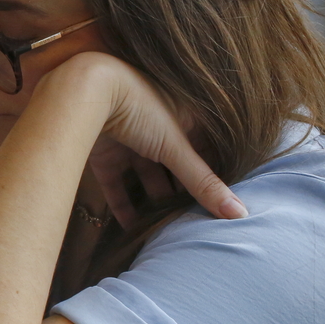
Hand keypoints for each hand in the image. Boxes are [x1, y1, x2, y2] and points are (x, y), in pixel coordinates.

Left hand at [49, 53, 246, 226]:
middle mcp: (156, 127)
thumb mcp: (175, 147)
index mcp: (181, 116)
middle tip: (196, 222)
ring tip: (168, 230)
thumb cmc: (138, 107)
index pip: (205, 149)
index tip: (224, 203)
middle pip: (175, 166)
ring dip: (154, 202)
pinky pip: (115, 185)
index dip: (213, 175)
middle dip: (183, 192)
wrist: (84, 93)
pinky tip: (132, 229)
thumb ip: (203, 182)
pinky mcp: (103, 154)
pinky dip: (123, 206)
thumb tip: (240, 214)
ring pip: (145, 177)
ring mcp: (128, 140)